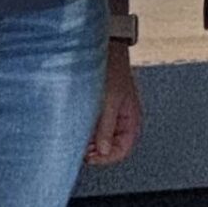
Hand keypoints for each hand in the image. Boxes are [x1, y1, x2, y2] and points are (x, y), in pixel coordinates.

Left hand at [85, 44, 142, 165]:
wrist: (105, 48)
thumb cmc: (111, 69)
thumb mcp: (109, 100)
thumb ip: (106, 127)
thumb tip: (103, 151)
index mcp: (131, 120)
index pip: (123, 150)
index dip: (106, 157)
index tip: (89, 157)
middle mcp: (122, 120)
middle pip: (110, 147)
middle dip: (95, 150)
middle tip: (80, 148)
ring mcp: (111, 115)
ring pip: (100, 138)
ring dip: (89, 140)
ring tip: (76, 136)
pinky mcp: (100, 108)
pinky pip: (94, 127)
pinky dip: (85, 130)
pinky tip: (76, 126)